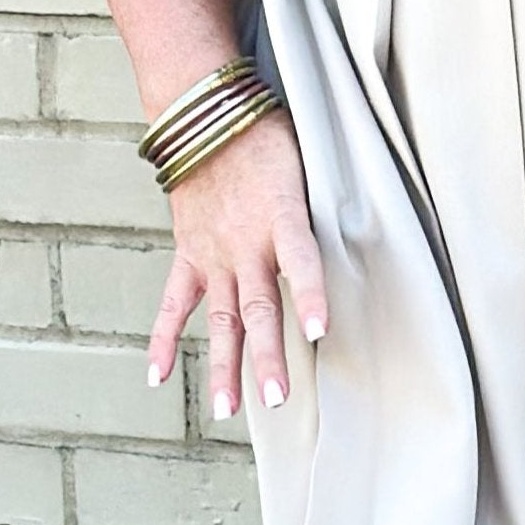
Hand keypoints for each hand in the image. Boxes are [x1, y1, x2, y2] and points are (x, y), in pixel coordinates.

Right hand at [147, 110, 327, 419]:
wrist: (204, 115)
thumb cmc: (267, 138)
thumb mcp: (309, 164)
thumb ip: (325, 208)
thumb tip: (367, 233)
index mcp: (281, 216)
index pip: (300, 261)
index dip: (310, 295)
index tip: (320, 330)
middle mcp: (245, 243)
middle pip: (258, 308)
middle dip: (267, 356)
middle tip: (278, 398)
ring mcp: (214, 253)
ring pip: (221, 318)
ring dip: (224, 365)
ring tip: (227, 410)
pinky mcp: (190, 254)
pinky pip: (174, 303)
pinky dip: (163, 339)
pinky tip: (157, 377)